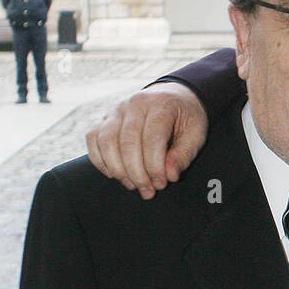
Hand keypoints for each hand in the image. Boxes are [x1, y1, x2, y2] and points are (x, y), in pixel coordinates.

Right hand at [85, 82, 208, 198]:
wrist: (172, 97)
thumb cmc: (185, 119)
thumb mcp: (196, 135)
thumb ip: (183, 155)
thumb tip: (170, 176)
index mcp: (160, 105)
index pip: (152, 138)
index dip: (154, 166)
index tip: (161, 184)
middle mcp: (135, 104)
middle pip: (127, 142)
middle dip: (136, 173)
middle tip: (147, 191)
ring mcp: (116, 110)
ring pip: (106, 140)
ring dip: (117, 169)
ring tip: (132, 185)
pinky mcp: (105, 118)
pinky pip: (93, 138)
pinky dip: (99, 159)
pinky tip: (114, 174)